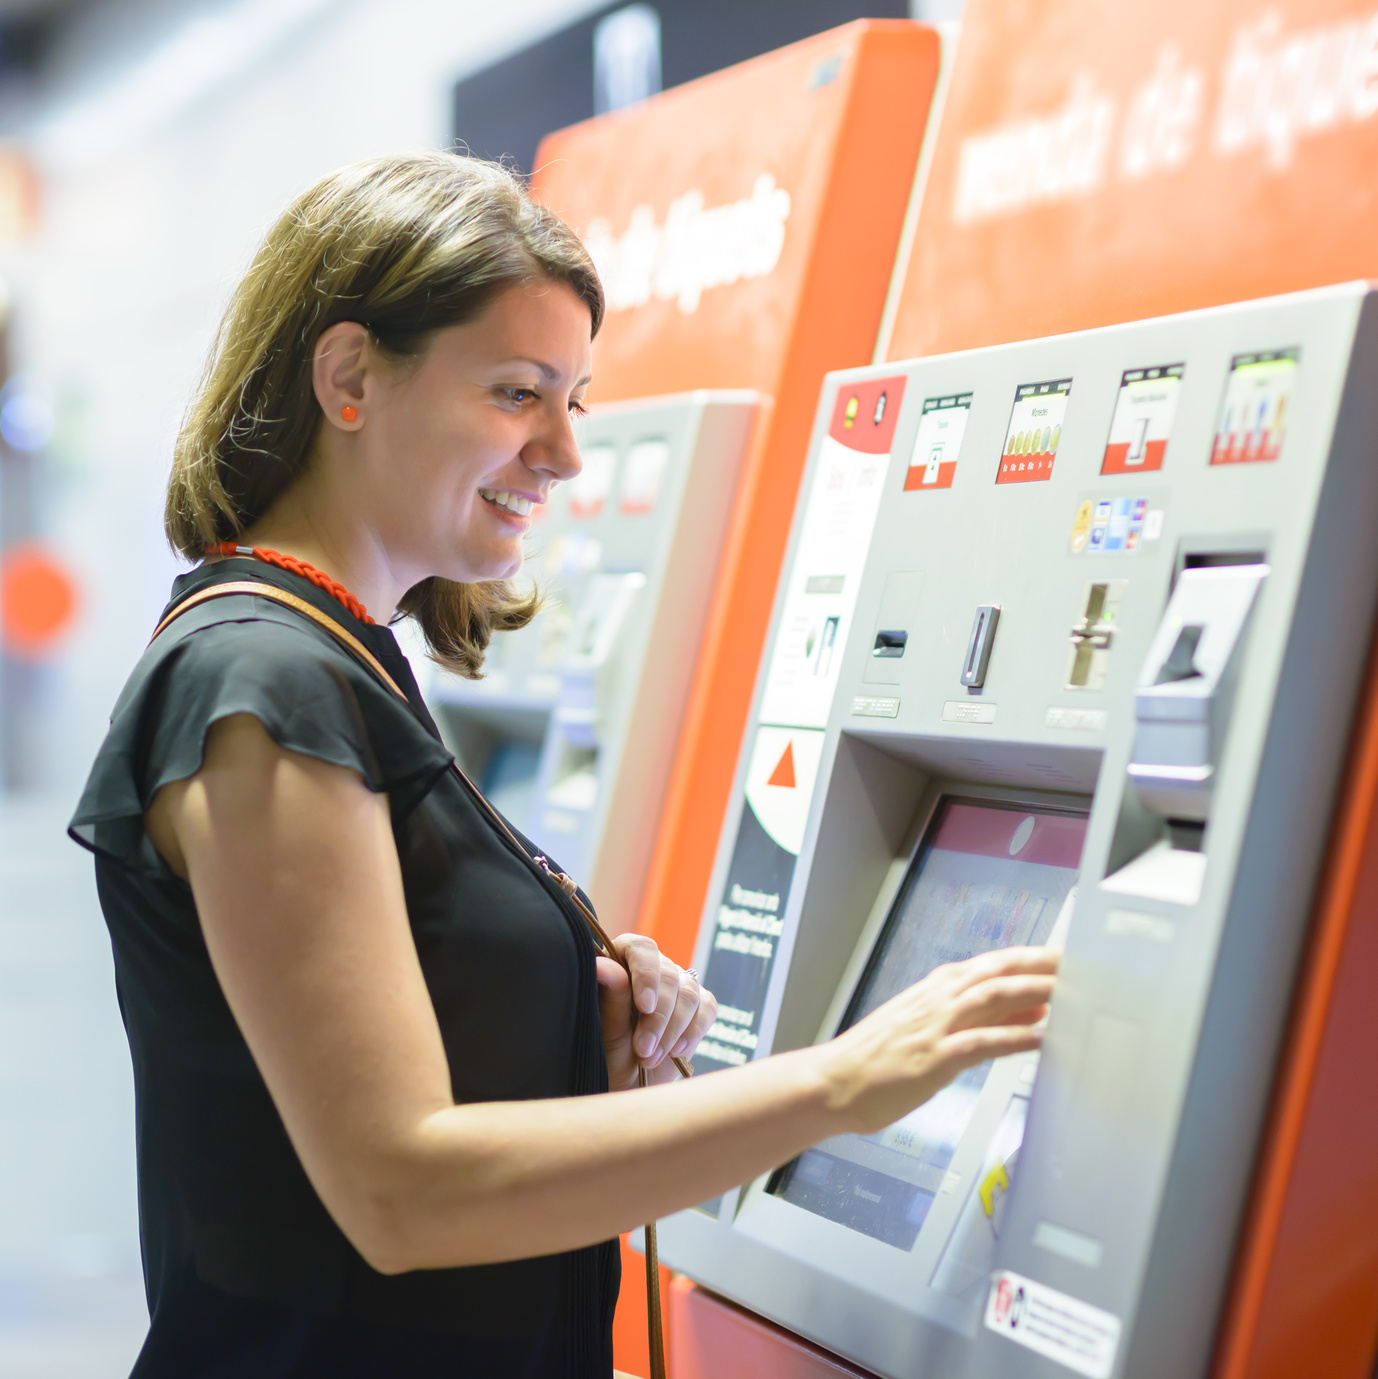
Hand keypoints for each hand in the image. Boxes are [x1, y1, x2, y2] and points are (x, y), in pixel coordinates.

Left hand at [596, 935, 717, 1089]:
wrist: (627, 1086)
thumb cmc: (608, 1056)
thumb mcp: (606, 1032)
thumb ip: (611, 998)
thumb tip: (604, 966)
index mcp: (621, 961)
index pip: (641, 948)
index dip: (646, 974)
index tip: (644, 1006)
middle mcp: (652, 968)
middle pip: (668, 976)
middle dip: (658, 1017)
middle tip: (643, 1050)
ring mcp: (677, 986)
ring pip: (689, 994)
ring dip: (673, 1030)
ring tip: (651, 1058)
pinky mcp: (698, 1007)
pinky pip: (707, 1008)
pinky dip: (693, 1031)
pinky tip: (676, 1052)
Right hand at [821, 946, 1059, 1135]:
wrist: (835, 1081)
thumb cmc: (879, 1059)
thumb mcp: (931, 1027)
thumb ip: (980, 1017)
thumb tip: (1032, 1006)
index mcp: (938, 988)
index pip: (995, 963)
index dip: (1034, 958)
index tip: (1068, 956)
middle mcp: (940, 999)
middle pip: (1000, 971)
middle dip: (1042, 966)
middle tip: (1082, 965)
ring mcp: (936, 1026)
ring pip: (993, 997)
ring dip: (1035, 992)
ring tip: (1071, 993)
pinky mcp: (935, 1058)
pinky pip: (981, 1043)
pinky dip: (1014, 1038)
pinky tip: (1040, 1039)